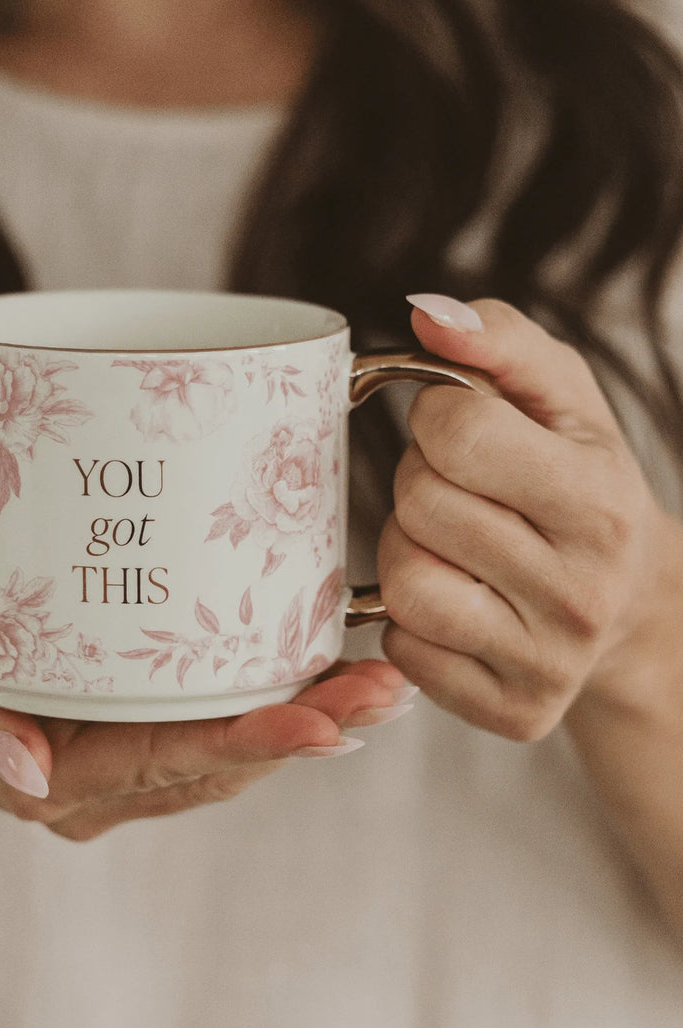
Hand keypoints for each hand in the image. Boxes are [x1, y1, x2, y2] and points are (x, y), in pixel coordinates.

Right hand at [0, 582, 406, 839]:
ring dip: (306, 718)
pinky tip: (319, 670)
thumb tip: (28, 774)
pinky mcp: (126, 721)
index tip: (323, 723)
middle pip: (218, 762)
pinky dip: (269, 702)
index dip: (247, 745)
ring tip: (379, 680)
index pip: (165, 765)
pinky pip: (209, 722)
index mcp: (54, 781)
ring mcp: (118, 758)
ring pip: (227, 748)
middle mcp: (100, 781)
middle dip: (306, 730)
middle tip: (385, 689)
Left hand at [379, 297, 670, 740]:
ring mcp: (548, 662)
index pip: (458, 430)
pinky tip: (454, 598)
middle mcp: (582, 592)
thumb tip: (427, 315)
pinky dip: (410, 616)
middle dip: (421, 482)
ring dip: (407, 548)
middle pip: (421, 502)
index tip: (461, 430)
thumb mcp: (560, 397)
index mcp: (600, 501)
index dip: (437, 418)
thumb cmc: (576, 482)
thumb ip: (497, 339)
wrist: (625, 603)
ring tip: (450, 543)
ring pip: (404, 581)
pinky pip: (403, 646)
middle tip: (459, 491)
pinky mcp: (512, 711)